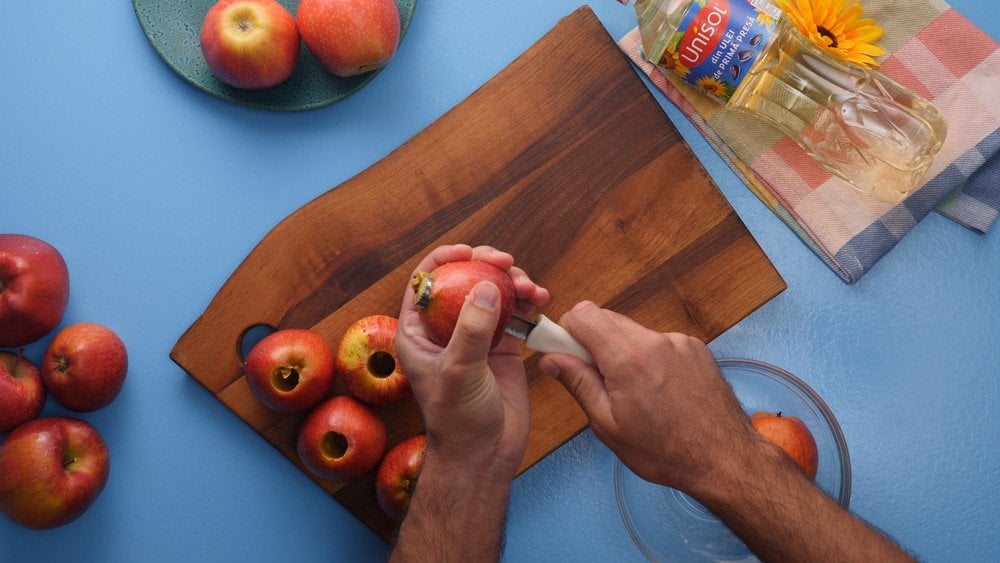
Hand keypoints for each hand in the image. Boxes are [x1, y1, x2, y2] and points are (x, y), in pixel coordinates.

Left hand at [395, 244, 548, 476]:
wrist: (485, 455)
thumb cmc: (458, 420)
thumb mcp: (459, 372)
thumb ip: (472, 330)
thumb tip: (487, 287)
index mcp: (419, 332)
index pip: (425, 282)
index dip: (445, 259)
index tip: (470, 251)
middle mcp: (446, 329)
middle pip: (464, 279)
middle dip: (487, 265)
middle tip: (507, 263)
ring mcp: (476, 335)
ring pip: (493, 292)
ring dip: (513, 282)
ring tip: (531, 288)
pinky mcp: (503, 346)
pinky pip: (516, 312)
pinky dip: (528, 302)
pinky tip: (541, 299)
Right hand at [537, 301, 754, 494]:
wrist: (724, 459)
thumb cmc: (667, 451)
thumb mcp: (608, 424)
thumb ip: (578, 383)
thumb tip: (551, 359)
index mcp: (629, 358)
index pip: (584, 314)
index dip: (568, 332)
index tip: (565, 354)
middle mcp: (656, 341)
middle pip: (607, 319)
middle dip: (594, 343)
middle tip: (598, 380)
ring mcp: (679, 341)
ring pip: (632, 331)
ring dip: (622, 352)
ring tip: (634, 392)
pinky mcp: (695, 348)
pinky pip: (658, 342)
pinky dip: (649, 358)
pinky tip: (658, 390)